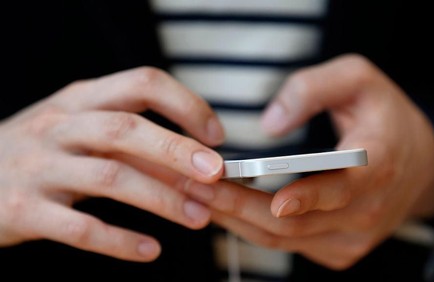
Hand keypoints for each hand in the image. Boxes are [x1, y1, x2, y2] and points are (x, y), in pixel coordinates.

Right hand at [0, 67, 224, 261]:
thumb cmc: (42, 151)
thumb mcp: (82, 131)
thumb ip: (133, 142)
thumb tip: (195, 162)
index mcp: (82, 100)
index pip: (142, 83)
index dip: (185, 104)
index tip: (215, 134)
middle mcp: (61, 127)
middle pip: (126, 129)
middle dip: (178, 150)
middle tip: (217, 174)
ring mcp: (40, 167)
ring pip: (109, 177)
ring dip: (161, 198)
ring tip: (198, 217)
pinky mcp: (24, 210)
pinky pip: (79, 227)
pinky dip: (119, 241)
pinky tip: (150, 250)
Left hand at [184, 54, 433, 269]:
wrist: (418, 164)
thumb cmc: (383, 117)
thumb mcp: (358, 79)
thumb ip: (312, 89)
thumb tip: (268, 125)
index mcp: (379, 165)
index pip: (342, 189)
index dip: (307, 197)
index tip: (273, 200)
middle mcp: (368, 211)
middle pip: (297, 223)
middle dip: (239, 206)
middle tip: (194, 186)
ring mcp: (353, 238)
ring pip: (285, 241)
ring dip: (237, 220)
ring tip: (196, 197)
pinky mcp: (339, 250)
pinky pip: (289, 245)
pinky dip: (253, 229)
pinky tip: (226, 208)